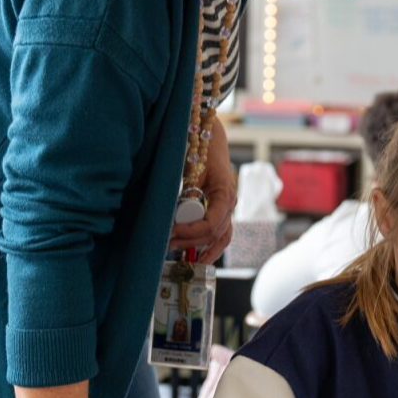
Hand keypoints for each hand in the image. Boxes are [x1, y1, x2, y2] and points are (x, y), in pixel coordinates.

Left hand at [170, 115, 235, 262]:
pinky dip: (211, 248)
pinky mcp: (222, 210)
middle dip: (190, 241)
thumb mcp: (190, 171)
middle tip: (167, 243)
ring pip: (221, 238)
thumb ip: (185, 195)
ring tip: (185, 259)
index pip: (211, 224)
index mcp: (225, 193)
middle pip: (214, 234)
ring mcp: (228, 208)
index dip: (191, 231)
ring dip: (202, 249)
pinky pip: (221, 234)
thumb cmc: (199, 151)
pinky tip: (199, 258)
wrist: (209, 139)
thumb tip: (172, 219)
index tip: (172, 230)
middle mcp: (230, 203)